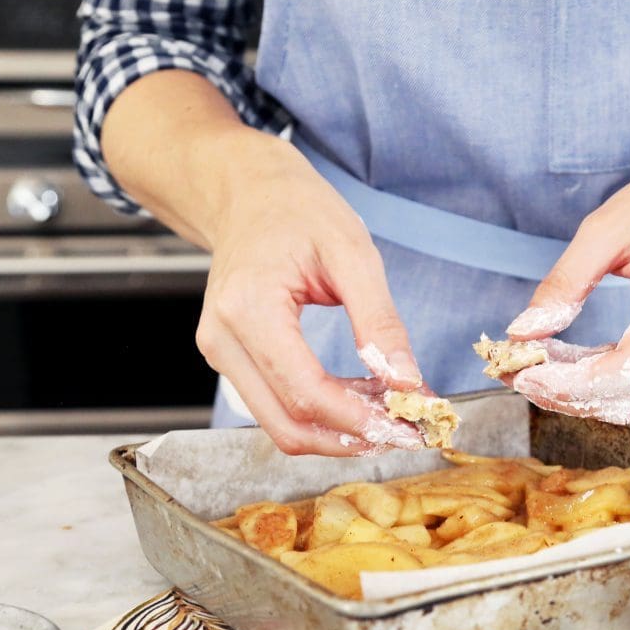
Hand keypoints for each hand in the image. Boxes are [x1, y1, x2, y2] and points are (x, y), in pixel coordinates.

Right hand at [194, 133, 426, 454]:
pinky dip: (322, 412)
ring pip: (281, 424)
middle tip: (407, 428)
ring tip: (390, 408)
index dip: (359, 419)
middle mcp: (223, 340)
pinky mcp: (230, 359)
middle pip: (289, 424)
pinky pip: (276, 405)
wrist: (247, 191)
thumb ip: (379, 320)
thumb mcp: (352, 251)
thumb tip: (406, 380)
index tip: (409, 423)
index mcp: (249, 308)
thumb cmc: (296, 209)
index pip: (306, 392)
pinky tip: (361, 394)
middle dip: (352, 438)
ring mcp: (220, 353)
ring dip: (339, 430)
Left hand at [504, 130, 629, 422]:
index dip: (573, 384)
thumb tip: (522, 331)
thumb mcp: (607, 225)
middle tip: (518, 374)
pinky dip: (600, 382)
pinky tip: (567, 363)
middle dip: (569, 396)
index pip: (629, 368)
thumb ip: (565, 281)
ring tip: (536, 367)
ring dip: (581, 394)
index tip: (527, 374)